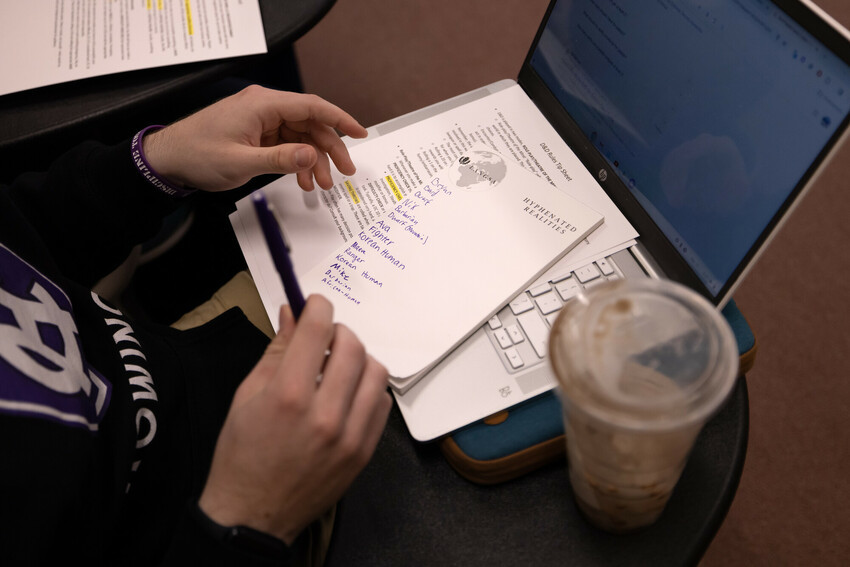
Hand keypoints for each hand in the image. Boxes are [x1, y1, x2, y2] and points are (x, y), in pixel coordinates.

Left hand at [143, 85, 368, 191]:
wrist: (167, 159)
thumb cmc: (197, 155)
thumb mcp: (241, 162)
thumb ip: (281, 159)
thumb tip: (312, 155)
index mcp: (263, 105)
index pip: (312, 107)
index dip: (340, 119)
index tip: (361, 133)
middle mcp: (265, 107)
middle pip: (310, 124)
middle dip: (330, 149)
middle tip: (344, 173)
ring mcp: (261, 120)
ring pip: (301, 137)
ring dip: (313, 160)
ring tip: (321, 185)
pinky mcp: (256, 133)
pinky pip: (287, 145)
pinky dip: (297, 162)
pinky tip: (302, 180)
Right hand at [198, 295, 390, 544]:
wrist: (252, 515)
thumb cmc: (241, 455)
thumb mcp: (246, 396)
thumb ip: (276, 351)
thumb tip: (292, 314)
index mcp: (288, 396)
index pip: (317, 330)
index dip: (318, 307)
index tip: (316, 305)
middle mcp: (325, 415)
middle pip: (352, 346)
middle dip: (337, 332)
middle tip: (322, 340)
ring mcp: (350, 436)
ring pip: (375, 371)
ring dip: (357, 359)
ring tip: (336, 368)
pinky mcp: (364, 451)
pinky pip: (382, 403)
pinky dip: (368, 389)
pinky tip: (347, 395)